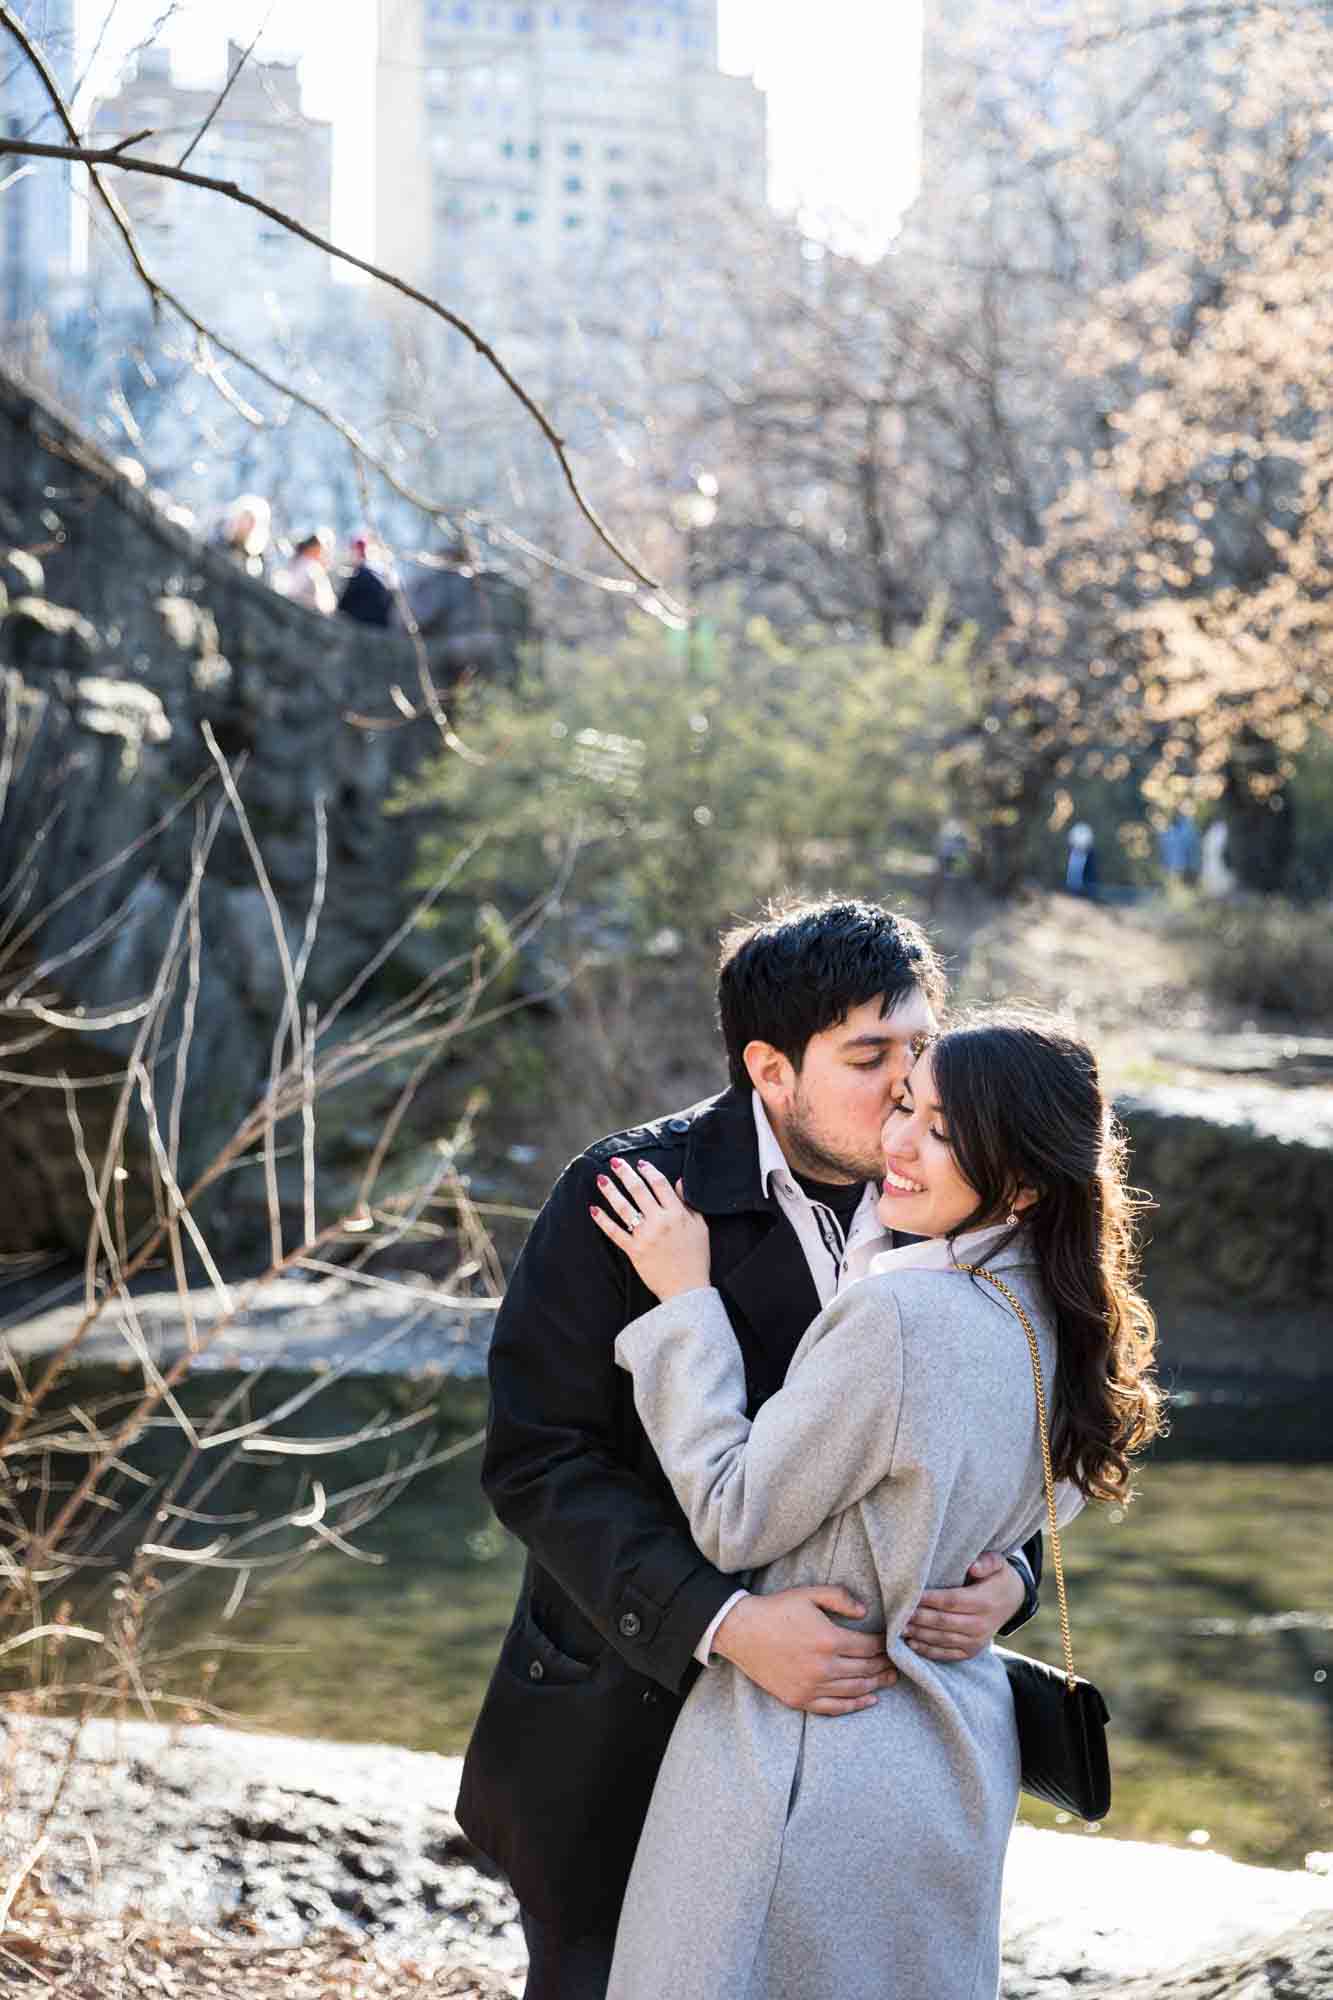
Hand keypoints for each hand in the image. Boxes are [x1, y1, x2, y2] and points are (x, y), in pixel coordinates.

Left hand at [589, 1156, 710, 1300]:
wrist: (687, 1289)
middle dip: (625, 1174)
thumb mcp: (700, 1227)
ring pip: (624, 1208)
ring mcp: (645, 1236)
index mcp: (677, 1214)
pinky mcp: (634, 1251)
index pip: (660, 1184)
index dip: (649, 1171)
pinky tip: (593, 1209)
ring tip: (601, 1178)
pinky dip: (603, 1221)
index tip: (640, 1163)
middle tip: (614, 1162)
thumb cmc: (696, 1258)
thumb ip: (689, 1203)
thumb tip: (680, 1182)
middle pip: (638, 1191)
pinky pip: (615, 1233)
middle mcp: (660, 1222)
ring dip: (611, 1191)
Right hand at [711, 1586, 896, 1716]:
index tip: (892, 1642)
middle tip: (898, 1663)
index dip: (884, 1644)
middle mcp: (824, 1667)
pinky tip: (869, 1700)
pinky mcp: (800, 1699)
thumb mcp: (810, 1594)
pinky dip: (855, 1705)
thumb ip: (840, 1598)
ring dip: (876, 1685)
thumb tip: (865, 1612)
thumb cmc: (777, 1609)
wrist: (742, 1632)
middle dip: (884, 1665)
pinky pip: (834, 1708)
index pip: (869, 1647)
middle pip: (865, 1669)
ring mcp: (811, 1687)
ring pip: (854, 1690)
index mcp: (829, 1640)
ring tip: (889, 1679)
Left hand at [901, 1550, 1024, 1661]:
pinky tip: (912, 1644)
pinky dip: (928, 1651)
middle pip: (943, 1622)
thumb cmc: (997, 1578)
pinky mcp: (971, 1651)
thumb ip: (987, 1562)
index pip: (951, 1601)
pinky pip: (947, 1654)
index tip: (910, 1595)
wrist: (1012, 1601)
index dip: (929, 1599)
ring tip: (899, 1629)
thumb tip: (973, 1566)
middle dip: (919, 1618)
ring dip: (919, 1635)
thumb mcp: (998, 1564)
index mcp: (984, 1602)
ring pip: (942, 1639)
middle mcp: (980, 1625)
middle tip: (898, 1614)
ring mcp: (976, 1641)